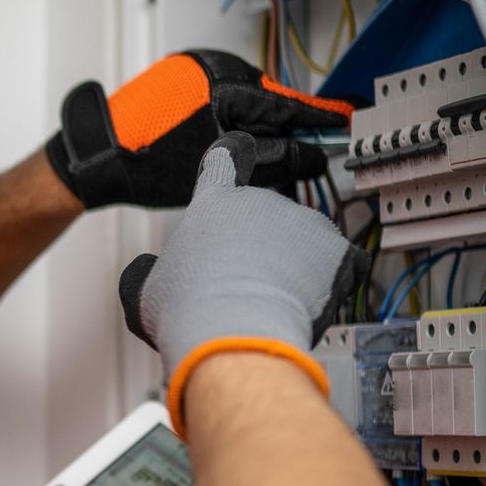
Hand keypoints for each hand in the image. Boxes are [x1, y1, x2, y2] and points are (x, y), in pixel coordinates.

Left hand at [47, 49, 352, 210]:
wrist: (97, 155)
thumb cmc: (146, 164)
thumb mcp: (220, 169)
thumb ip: (273, 161)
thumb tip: (312, 157)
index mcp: (225, 84)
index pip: (287, 104)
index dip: (320, 118)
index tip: (345, 123)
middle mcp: (211, 66)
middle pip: (269, 99)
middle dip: (284, 128)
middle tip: (300, 156)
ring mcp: (195, 65)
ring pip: (247, 97)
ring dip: (256, 122)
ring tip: (250, 155)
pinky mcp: (182, 73)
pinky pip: (223, 93)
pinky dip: (232, 114)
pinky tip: (225, 139)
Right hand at [117, 133, 367, 431]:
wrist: (234, 336)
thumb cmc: (189, 314)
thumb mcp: (144, 294)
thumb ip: (145, 273)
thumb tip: (144, 271)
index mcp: (213, 205)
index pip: (223, 161)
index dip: (232, 155)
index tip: (241, 149)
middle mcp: (260, 202)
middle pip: (267, 214)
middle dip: (262, 244)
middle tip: (248, 283)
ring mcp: (302, 222)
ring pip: (305, 238)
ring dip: (297, 263)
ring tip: (276, 299)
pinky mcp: (336, 249)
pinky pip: (340, 260)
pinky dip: (331, 279)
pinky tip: (309, 300)